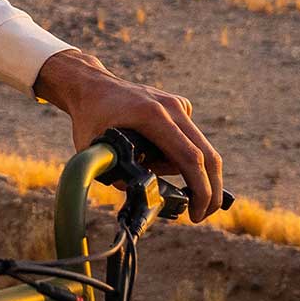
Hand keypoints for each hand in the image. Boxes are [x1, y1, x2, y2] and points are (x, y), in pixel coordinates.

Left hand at [33, 49, 225, 222]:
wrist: (92, 86)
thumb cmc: (89, 118)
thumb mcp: (93, 151)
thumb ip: (117, 175)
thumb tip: (144, 193)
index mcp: (152, 116)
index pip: (189, 158)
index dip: (199, 190)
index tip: (196, 214)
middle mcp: (171, 107)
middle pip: (207, 155)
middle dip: (210, 189)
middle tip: (200, 214)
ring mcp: (177, 104)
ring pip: (199, 148)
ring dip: (185, 170)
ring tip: (147, 167)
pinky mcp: (179, 105)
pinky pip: (189, 138)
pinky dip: (178, 154)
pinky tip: (150, 150)